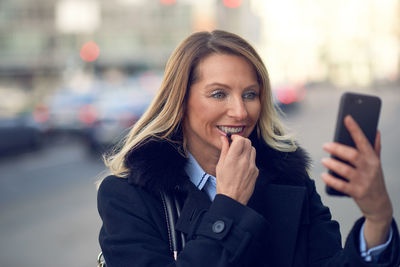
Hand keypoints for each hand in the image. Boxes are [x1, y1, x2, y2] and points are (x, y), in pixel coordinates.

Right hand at [216, 135, 258, 204]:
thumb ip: (224, 150)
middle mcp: (244, 161)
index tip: (232, 139)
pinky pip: (254, 160)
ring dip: (246, 149)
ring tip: (239, 155)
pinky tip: (242, 165)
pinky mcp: (256, 171)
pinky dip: (249, 158)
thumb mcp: (220, 165)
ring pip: (253, 150)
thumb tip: (224, 139)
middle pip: (248, 142)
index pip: (240, 140)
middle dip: (241, 141)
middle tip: (235, 145)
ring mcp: (252, 166)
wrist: (232, 198)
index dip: (236, 137)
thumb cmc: (224, 184)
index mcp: (233, 159)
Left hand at [321, 115, 392, 247]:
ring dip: (331, 164)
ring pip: (344, 169)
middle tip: (325, 145)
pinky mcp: (357, 192)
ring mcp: (363, 181)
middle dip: (337, 148)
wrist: (380, 205)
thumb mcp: (377, 163)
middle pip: (352, 155)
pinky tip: (324, 175)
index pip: (364, 140)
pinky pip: (340, 184)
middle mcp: (369, 168)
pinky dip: (330, 179)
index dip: (355, 128)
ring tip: (324, 160)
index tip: (347, 117)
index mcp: (373, 158)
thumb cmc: (375, 180)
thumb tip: (376, 130)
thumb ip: (375, 147)